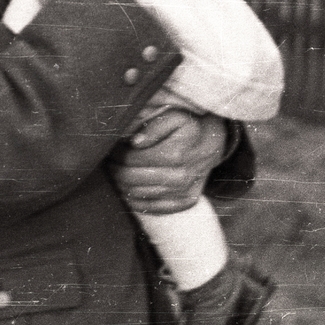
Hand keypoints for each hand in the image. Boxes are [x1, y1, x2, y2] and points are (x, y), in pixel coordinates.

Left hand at [110, 107, 228, 214]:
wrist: (214, 144)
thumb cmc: (190, 127)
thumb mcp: (176, 116)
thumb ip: (153, 126)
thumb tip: (135, 142)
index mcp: (174, 154)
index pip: (129, 159)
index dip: (115, 154)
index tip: (112, 148)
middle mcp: (179, 177)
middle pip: (129, 179)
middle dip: (114, 169)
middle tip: (110, 160)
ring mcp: (181, 193)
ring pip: (135, 194)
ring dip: (120, 183)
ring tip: (118, 171)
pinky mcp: (183, 203)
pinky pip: (149, 208)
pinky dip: (133, 198)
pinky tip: (130, 185)